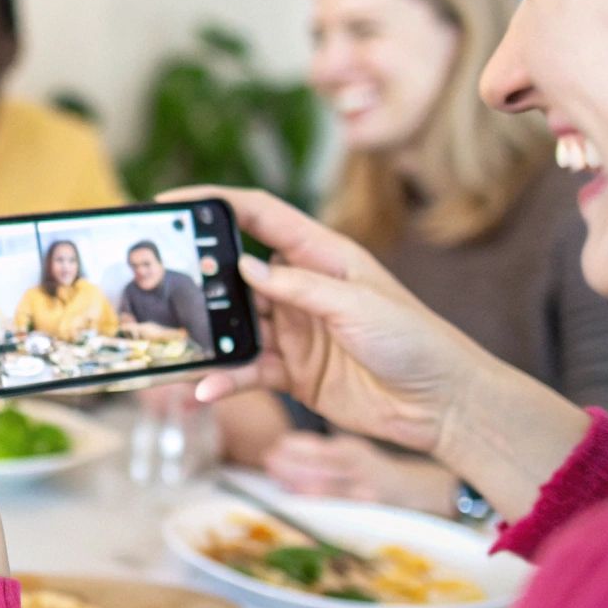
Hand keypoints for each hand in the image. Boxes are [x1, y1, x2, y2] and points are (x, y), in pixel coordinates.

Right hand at [159, 186, 587, 518]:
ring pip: (235, 326)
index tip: (175, 201)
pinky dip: (225, 379)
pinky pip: (247, 370)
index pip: (261, 217)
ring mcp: (295, 332)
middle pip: (237, 274)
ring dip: (208, 338)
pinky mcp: (292, 373)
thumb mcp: (358, 306)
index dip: (217, 203)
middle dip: (200, 279)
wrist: (445, 406)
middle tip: (162, 282)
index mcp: (323, 256)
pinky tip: (205, 388)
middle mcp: (303, 290)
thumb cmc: (417, 342)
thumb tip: (244, 267)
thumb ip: (299, 287)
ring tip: (178, 346)